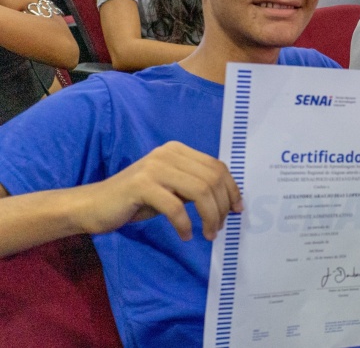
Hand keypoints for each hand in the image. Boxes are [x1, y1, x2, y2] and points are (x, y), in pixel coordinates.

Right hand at [76, 142, 241, 241]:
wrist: (94, 205)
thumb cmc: (137, 200)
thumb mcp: (172, 189)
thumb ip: (195, 187)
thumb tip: (228, 200)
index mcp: (178, 150)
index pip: (217, 166)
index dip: (232, 189)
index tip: (238, 210)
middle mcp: (168, 153)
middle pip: (212, 178)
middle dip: (222, 206)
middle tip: (220, 227)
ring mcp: (154, 167)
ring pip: (200, 191)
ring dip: (210, 217)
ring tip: (209, 234)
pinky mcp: (141, 185)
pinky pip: (176, 207)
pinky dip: (185, 224)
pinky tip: (186, 235)